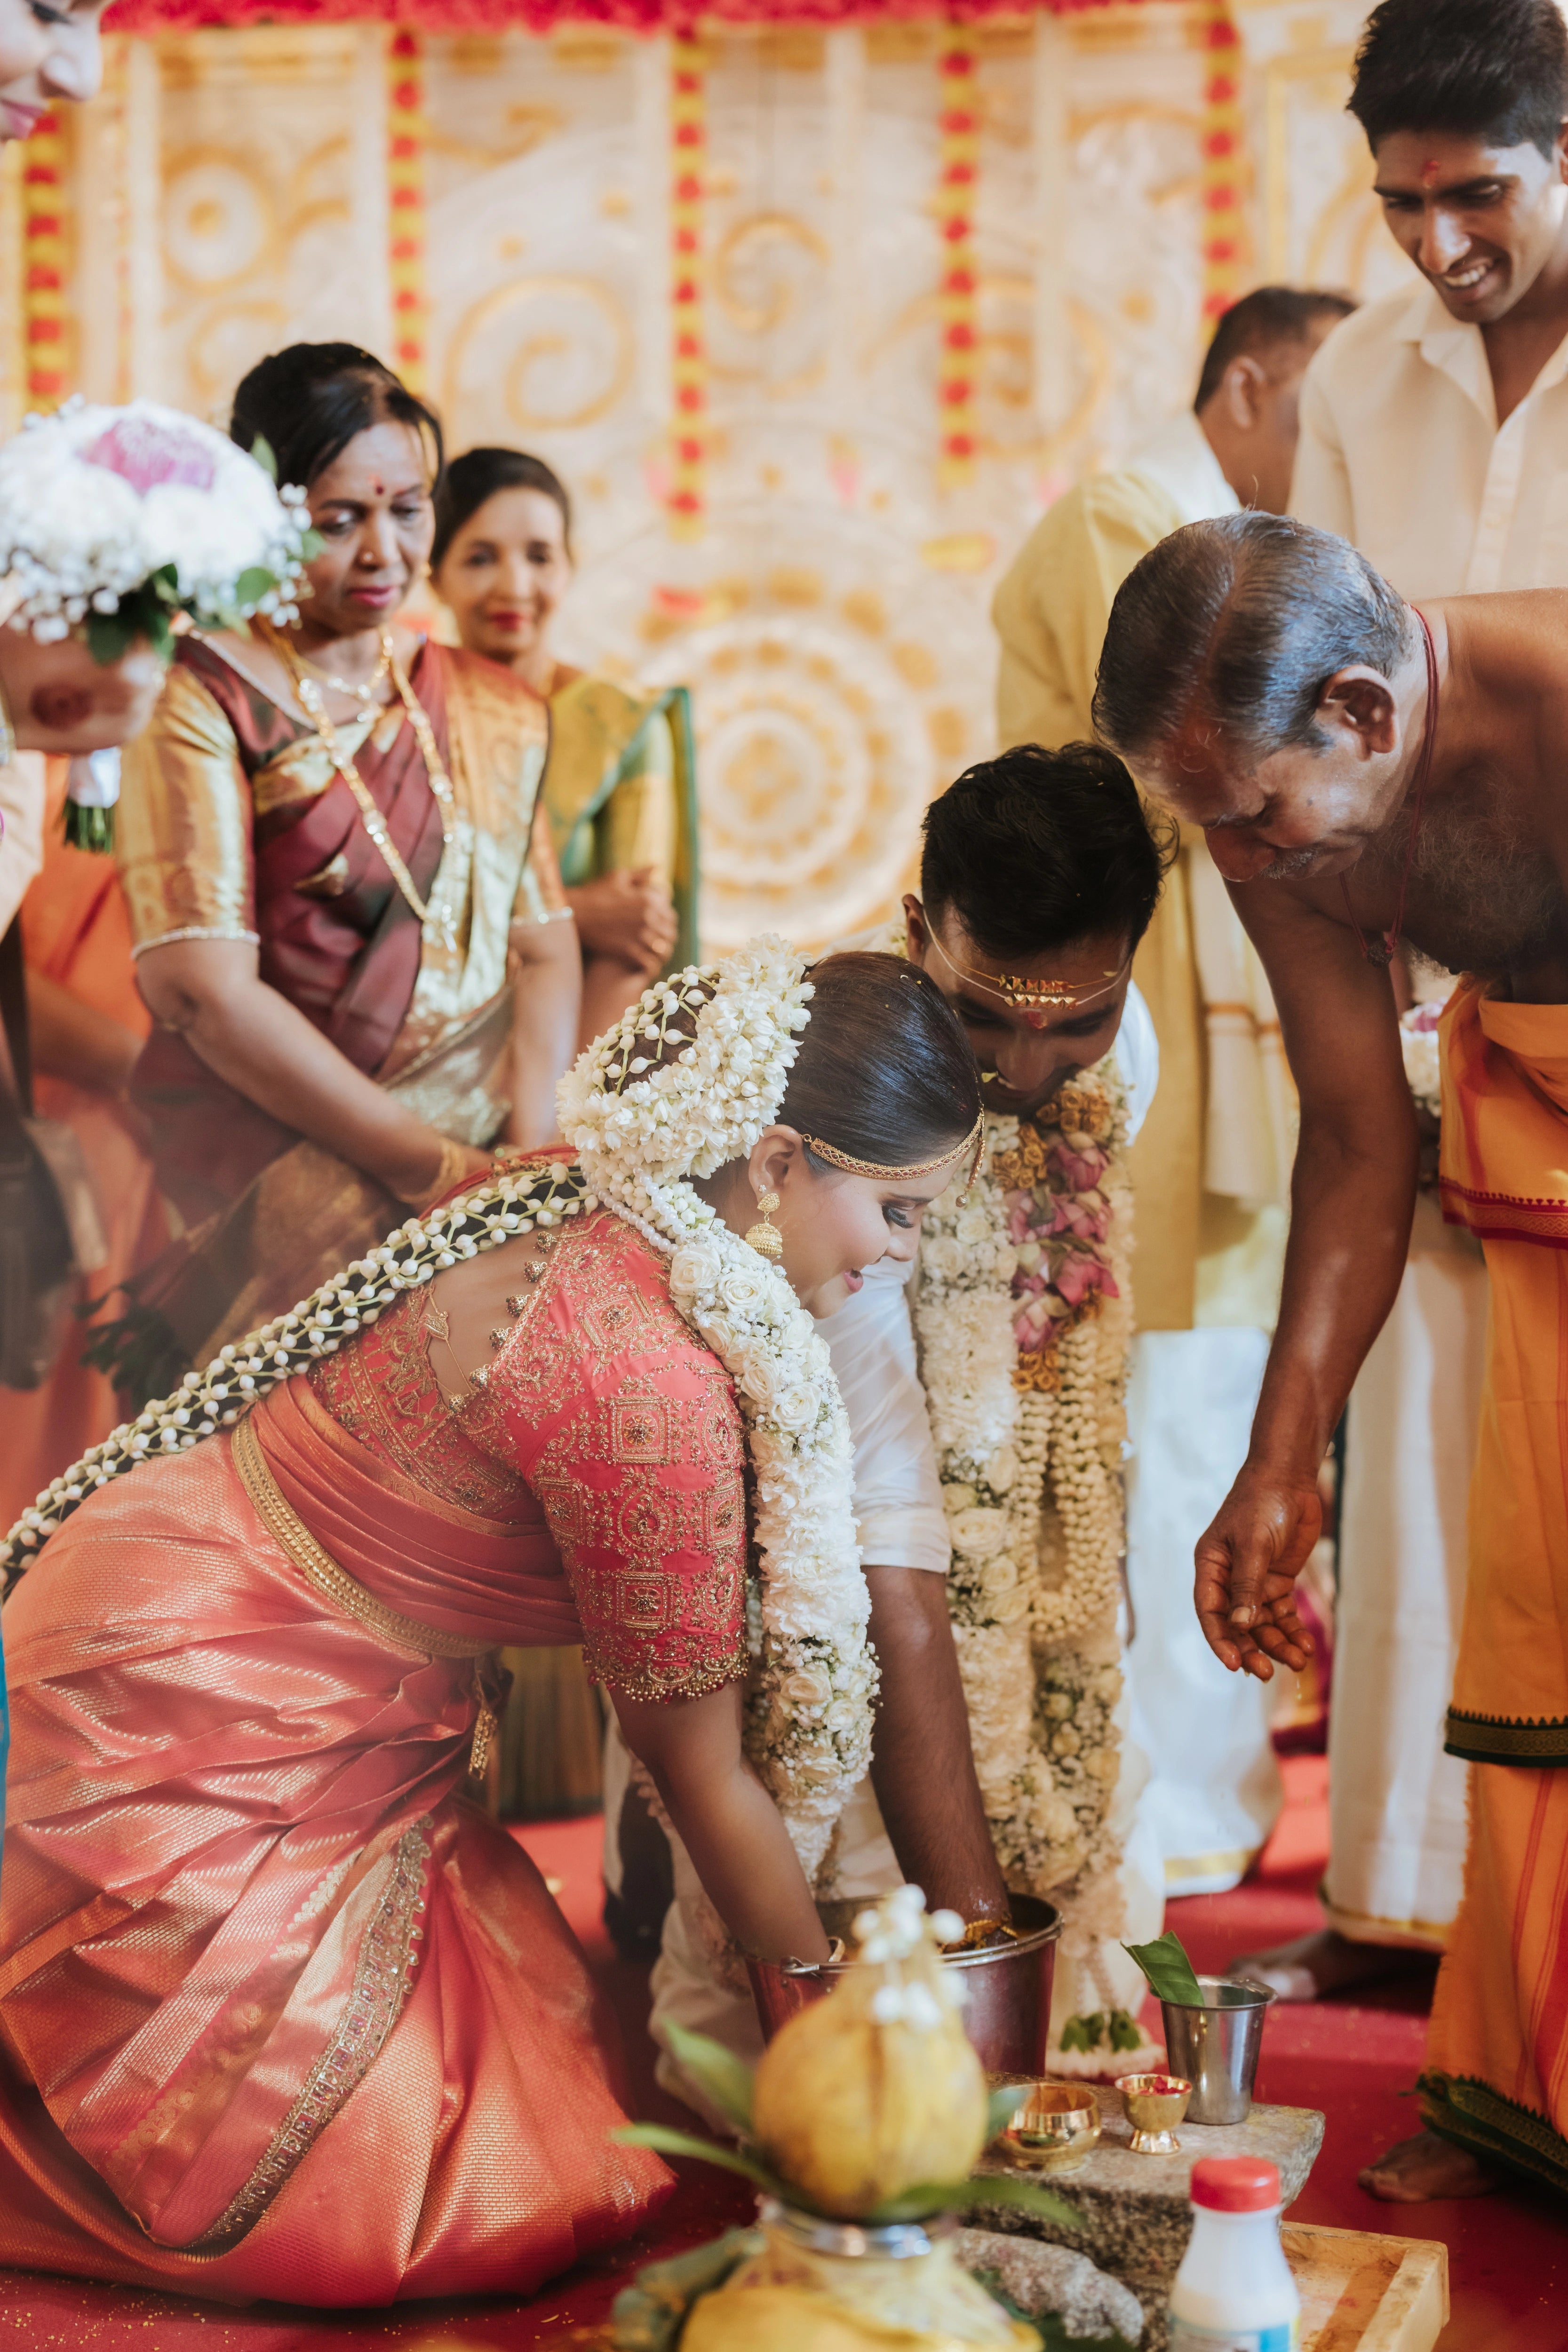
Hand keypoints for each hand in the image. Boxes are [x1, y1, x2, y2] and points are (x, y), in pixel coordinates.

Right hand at [566, 869, 677, 966]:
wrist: (574, 912)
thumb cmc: (594, 893)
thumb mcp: (618, 877)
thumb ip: (640, 874)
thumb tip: (657, 867)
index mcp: (649, 899)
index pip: (670, 915)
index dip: (665, 921)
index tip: (658, 925)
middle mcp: (649, 917)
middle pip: (670, 933)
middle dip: (664, 937)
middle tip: (656, 942)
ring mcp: (639, 935)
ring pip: (664, 950)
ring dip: (660, 953)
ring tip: (653, 955)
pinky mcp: (628, 951)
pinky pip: (650, 964)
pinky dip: (651, 967)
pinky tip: (645, 967)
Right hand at [1194, 1464, 1320, 1680]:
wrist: (1289, 1479)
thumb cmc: (1261, 1504)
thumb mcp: (1252, 1544)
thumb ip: (1247, 1585)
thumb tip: (1242, 1625)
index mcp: (1211, 1567)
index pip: (1210, 1612)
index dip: (1220, 1640)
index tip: (1234, 1665)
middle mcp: (1229, 1579)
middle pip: (1236, 1624)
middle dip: (1251, 1649)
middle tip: (1266, 1672)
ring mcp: (1254, 1582)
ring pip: (1262, 1624)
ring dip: (1277, 1644)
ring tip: (1298, 1660)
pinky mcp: (1278, 1581)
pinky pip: (1282, 1614)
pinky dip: (1292, 1630)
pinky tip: (1305, 1644)